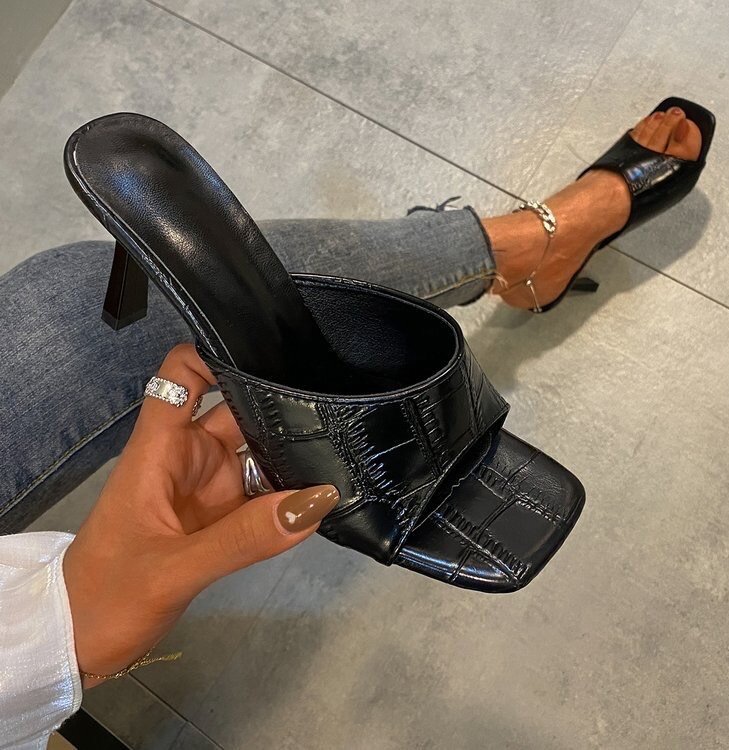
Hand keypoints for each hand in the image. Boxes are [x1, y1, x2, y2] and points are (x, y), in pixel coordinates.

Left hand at [63, 344, 338, 686]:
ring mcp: (208, 486)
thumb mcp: (173, 570)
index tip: (270, 353)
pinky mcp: (222, 515)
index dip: (217, 354)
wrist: (82, 642)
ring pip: (255, 449)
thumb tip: (317, 501)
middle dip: (276, 401)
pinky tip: (326, 483)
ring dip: (290, 446)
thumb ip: (244, 539)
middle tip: (333, 397)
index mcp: (159, 449)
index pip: (181, 377)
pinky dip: (290, 489)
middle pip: (234, 408)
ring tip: (342, 435)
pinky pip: (263, 491)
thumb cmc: (108, 596)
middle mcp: (187, 457)